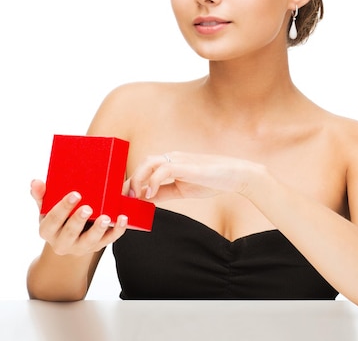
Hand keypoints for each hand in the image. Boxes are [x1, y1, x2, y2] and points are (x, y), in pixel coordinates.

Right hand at [30, 179, 127, 255]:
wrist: (69, 240)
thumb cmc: (59, 217)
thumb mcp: (47, 208)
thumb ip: (42, 195)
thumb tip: (35, 181)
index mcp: (48, 230)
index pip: (52, 220)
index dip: (63, 208)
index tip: (75, 195)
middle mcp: (62, 242)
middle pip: (70, 233)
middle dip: (78, 221)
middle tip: (88, 208)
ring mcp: (81, 246)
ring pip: (90, 241)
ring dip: (99, 230)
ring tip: (107, 218)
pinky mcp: (97, 246)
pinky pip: (108, 240)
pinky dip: (117, 231)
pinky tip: (123, 219)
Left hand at [125, 152, 262, 201]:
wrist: (234, 175)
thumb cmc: (209, 181)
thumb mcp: (181, 190)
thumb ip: (163, 192)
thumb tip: (146, 199)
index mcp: (170, 162)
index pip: (145, 168)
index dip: (132, 181)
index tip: (123, 197)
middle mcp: (172, 157)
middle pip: (143, 163)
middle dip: (131, 180)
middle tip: (125, 198)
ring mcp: (179, 160)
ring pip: (149, 162)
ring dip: (138, 179)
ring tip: (135, 196)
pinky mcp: (187, 166)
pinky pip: (164, 169)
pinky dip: (154, 181)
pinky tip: (151, 194)